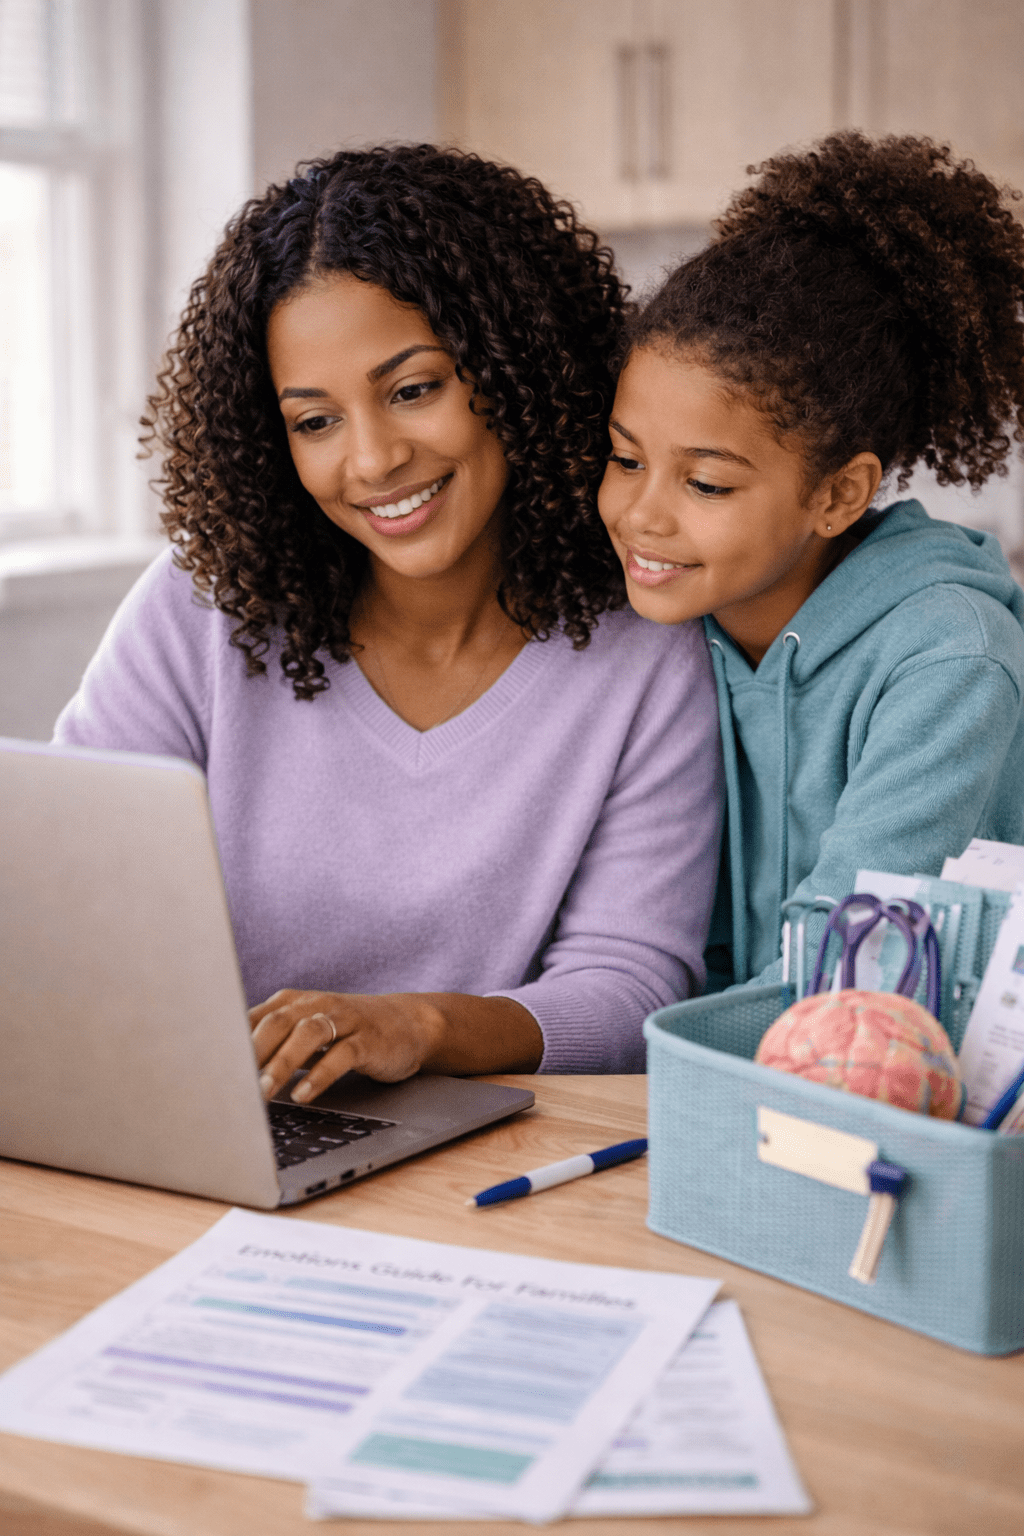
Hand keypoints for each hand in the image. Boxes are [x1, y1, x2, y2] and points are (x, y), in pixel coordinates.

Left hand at [249, 989, 543, 1102]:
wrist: (406, 1024)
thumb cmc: (343, 1032)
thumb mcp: (302, 1032)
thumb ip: (268, 1045)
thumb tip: (220, 1074)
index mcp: (289, 1003)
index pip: (251, 1019)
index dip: (228, 1042)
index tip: (205, 1068)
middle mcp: (314, 1005)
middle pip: (276, 1023)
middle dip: (252, 1054)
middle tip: (232, 1085)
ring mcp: (344, 1020)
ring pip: (308, 1034)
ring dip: (282, 1063)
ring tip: (264, 1092)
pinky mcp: (368, 1039)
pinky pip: (342, 1055)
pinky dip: (320, 1076)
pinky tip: (304, 1095)